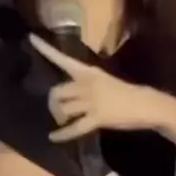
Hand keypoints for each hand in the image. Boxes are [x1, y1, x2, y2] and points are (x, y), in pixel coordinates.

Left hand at [29, 34, 157, 140]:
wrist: (145, 104)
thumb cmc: (124, 93)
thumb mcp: (103, 81)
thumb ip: (85, 84)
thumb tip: (67, 95)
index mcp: (88, 72)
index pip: (62, 59)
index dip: (45, 49)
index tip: (30, 38)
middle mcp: (86, 84)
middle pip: (57, 92)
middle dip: (53, 104)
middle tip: (58, 112)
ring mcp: (92, 101)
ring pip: (63, 109)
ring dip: (60, 117)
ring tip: (63, 122)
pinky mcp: (97, 118)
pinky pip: (74, 128)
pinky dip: (62, 134)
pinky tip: (53, 137)